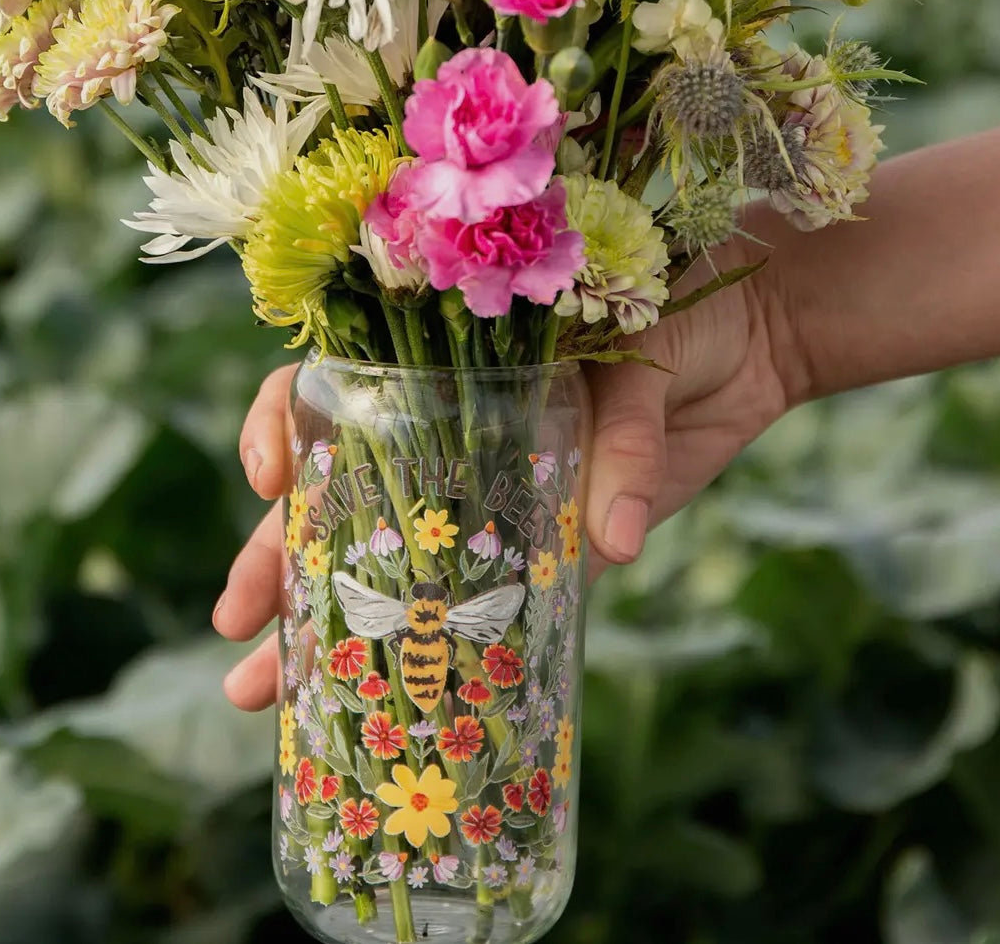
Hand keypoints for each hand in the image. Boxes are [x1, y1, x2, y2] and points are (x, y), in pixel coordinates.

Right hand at [213, 223, 798, 710]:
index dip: (280, 428)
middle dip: (278, 560)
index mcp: (443, 360)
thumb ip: (622, 440)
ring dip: (331, 624)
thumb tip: (612, 544)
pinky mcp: (553, 542)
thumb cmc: (680, 302)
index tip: (269, 477)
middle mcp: (450, 431)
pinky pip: (493, 601)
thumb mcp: (633, 349)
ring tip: (269, 692)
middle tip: (238, 631)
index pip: (330, 391)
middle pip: (339, 497)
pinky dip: (447, 650)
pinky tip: (394, 697)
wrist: (760, 333)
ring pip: (395, 561)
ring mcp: (495, 494)